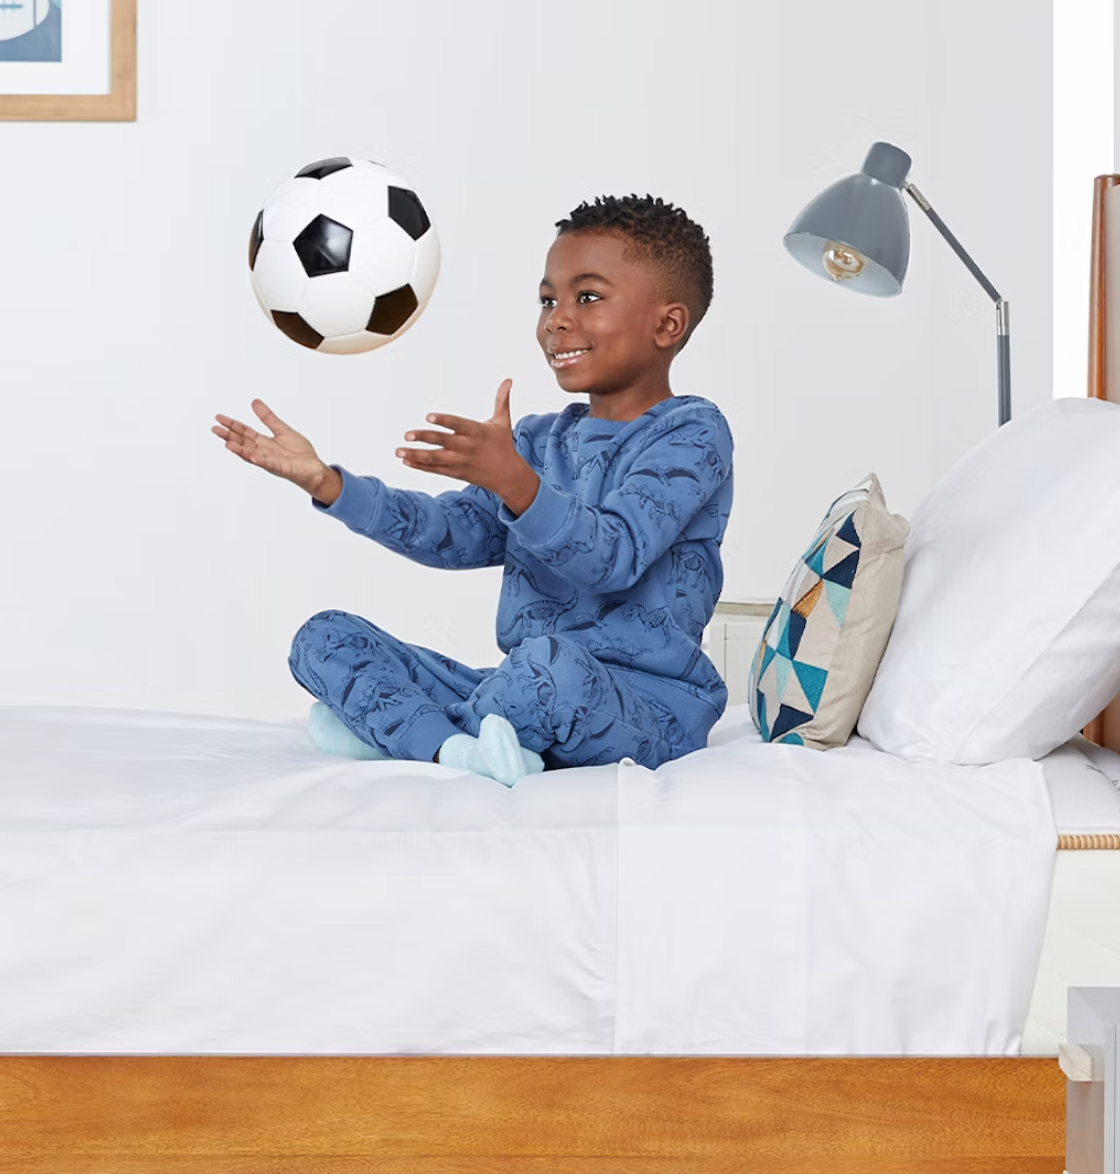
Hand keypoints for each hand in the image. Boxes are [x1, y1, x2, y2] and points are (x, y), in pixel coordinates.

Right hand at [212, 399, 328, 495]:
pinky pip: (270, 464)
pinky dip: (261, 461)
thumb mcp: (282, 430)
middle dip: (229, 436)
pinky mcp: (282, 468)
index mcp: (264, 442)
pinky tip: (253, 456)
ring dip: (240, 450)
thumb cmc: (300, 453)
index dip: (232, 424)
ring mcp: (271, 461)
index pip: (244, 431)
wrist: (315, 469)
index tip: (218, 418)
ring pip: (252, 455)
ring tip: (227, 444)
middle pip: (243, 443)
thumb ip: (268, 418)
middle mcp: (264, 452)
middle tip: (214, 429)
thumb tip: (254, 402)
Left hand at [396, 379, 538, 512]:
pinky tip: (407, 460)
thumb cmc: (503, 444)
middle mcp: (467, 447)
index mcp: (477, 432)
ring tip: (399, 451)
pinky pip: (436, 470)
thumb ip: (502, 400)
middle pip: (443, 442)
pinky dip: (421, 466)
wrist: (508, 475)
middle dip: (424, 438)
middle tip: (406, 435)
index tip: (428, 417)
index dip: (444, 421)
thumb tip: (509, 380)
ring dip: (416, 455)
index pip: (458, 425)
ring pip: (436, 459)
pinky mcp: (456, 473)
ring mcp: (460, 462)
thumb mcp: (503, 422)